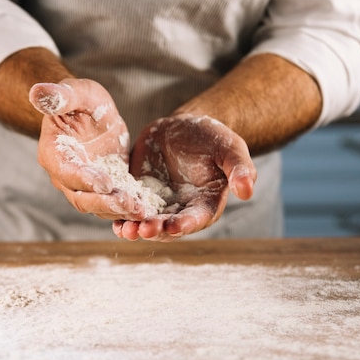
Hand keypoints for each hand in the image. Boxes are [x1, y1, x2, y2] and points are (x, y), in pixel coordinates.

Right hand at [29, 78, 142, 219]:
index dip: (85, 179)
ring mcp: (82, 187)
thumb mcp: (76, 92)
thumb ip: (60, 96)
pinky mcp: (101, 191)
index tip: (106, 183)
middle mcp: (64, 176)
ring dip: (119, 211)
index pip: (67, 172)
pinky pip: (112, 205)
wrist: (91, 113)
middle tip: (130, 204)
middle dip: (105, 203)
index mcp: (53, 153)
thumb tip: (37, 92)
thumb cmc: (80, 99)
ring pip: (97, 207)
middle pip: (81, 198)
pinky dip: (127, 210)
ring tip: (142, 211)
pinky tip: (147, 210)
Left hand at [113, 114, 256, 241]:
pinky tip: (112, 221)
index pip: (195, 219)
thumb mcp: (229, 147)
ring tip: (124, 230)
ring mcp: (158, 206)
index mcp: (204, 205)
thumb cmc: (212, 138)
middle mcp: (180, 212)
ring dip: (135, 229)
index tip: (173, 226)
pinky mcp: (139, 197)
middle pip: (167, 228)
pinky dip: (120, 217)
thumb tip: (247, 191)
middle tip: (142, 230)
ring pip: (146, 224)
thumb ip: (239, 168)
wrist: (183, 129)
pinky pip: (128, 211)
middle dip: (155, 231)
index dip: (184, 224)